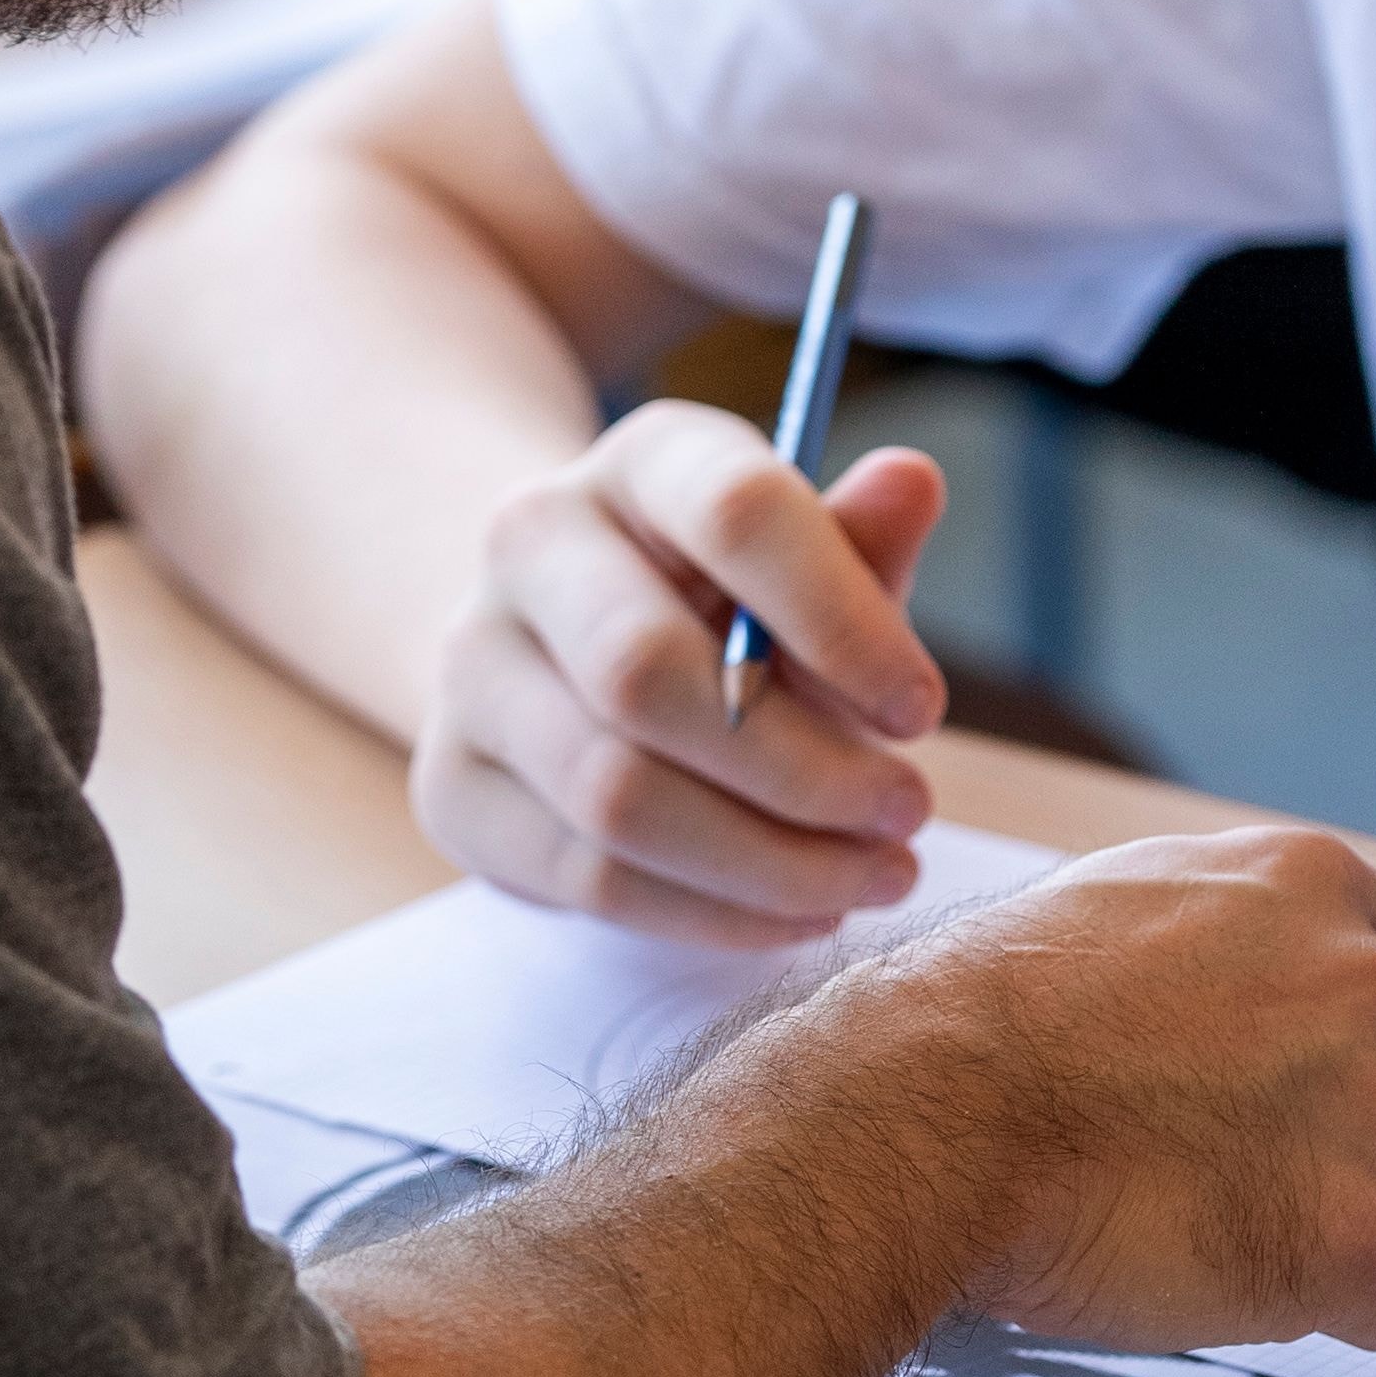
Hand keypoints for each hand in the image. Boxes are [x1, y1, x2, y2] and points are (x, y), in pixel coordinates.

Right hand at [413, 396, 947, 946]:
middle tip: (907, 815)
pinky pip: (588, 875)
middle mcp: (530, 544)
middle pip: (646, 671)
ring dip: (768, 859)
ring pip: (614, 793)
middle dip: (802, 768)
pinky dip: (714, 912)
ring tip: (874, 874)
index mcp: (641, 463)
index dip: (840, 617)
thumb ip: (858, 541)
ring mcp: (473, 668)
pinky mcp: (454, 785)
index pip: (733, 513)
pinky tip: (797, 908)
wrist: (568, 652)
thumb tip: (915, 481)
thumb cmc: (729, 606)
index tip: (921, 711)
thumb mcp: (806, 565)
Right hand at [924, 823, 1375, 1354]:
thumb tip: (1271, 977)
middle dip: (1371, 1126)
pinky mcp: (1360, 1240)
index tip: (1286, 1072)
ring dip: (1346, 1215)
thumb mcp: (1127, 896)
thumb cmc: (998, 1015)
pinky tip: (1237, 1276)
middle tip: (1251, 1158)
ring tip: (1218, 1213)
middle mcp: (1374, 985)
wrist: (937, 1109)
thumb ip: (1238, 928)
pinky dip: (1338, 1306)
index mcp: (1312, 886)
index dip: (1350, 1031)